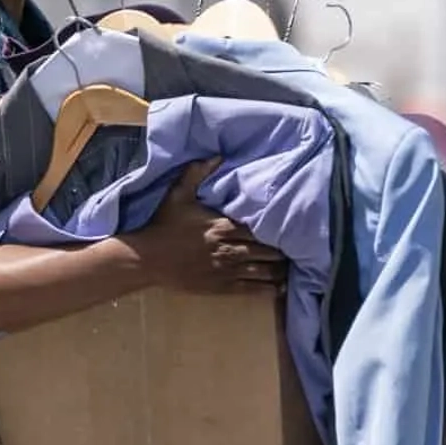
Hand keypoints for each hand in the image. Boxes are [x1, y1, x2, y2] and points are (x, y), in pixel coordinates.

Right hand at [130, 158, 287, 293]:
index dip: (278, 229)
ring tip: (292, 268)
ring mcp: (226, 270)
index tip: (291, 227)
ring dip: (280, 270)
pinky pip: (252, 289)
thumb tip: (217, 155)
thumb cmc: (164, 225)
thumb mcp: (177, 195)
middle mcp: (230, 249)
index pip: (260, 228)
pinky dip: (269, 288)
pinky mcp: (221, 287)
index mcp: (223, 226)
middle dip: (284, 250)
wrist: (147, 258)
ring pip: (264, 271)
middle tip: (298, 248)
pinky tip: (280, 287)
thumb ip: (197, 173)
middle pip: (268, 250)